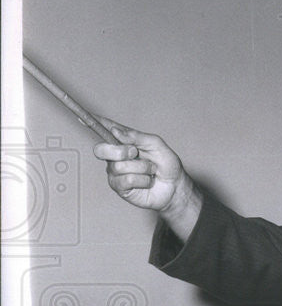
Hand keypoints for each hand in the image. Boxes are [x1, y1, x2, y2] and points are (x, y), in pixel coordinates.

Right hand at [94, 120, 201, 241]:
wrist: (175, 186)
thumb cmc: (166, 164)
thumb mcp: (156, 145)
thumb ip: (137, 136)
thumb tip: (116, 132)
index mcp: (123, 142)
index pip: (106, 130)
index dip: (93, 124)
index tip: (82, 118)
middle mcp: (116, 156)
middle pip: (101, 150)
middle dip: (120, 151)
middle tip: (136, 154)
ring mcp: (116, 172)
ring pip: (119, 166)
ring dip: (142, 168)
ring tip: (150, 171)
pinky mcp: (120, 187)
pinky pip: (126, 180)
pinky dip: (142, 180)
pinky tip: (147, 181)